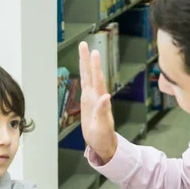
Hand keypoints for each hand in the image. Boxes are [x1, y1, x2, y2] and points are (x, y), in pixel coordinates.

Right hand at [78, 41, 117, 163]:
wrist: (102, 143)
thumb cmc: (103, 136)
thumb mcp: (102, 125)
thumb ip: (103, 111)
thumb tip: (106, 96)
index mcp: (99, 100)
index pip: (97, 79)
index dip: (95, 66)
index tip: (94, 52)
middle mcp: (96, 97)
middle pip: (91, 74)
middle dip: (87, 59)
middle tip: (84, 45)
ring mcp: (92, 99)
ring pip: (87, 78)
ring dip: (85, 65)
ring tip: (84, 51)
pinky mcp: (87, 103)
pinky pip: (85, 86)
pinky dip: (84, 76)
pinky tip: (83, 70)